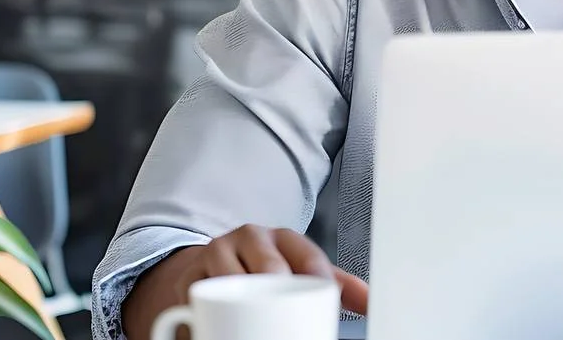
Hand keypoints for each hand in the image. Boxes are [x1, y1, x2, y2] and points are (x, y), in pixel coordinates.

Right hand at [122, 225, 369, 337]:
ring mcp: (218, 252)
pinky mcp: (190, 276)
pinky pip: (200, 294)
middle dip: (279, 291)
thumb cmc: (264, 270)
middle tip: (287, 318)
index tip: (328, 301)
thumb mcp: (299, 270)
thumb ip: (338, 285)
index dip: (320, 277)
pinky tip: (215, 324)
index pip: (308, 256)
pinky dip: (207, 311)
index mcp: (283, 237)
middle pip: (271, 267)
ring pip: (234, 277)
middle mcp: (250, 237)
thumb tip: (371, 301)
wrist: (209, 268)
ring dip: (243, 299)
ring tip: (256, 322)